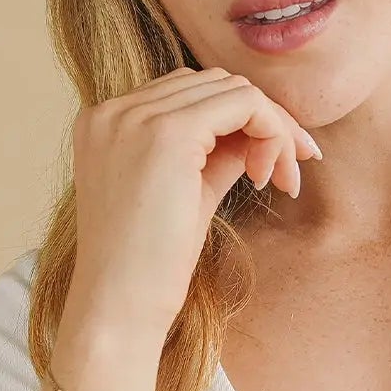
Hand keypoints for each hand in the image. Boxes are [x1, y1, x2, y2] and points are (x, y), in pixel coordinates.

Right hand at [67, 66, 323, 345]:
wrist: (120, 306)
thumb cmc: (150, 264)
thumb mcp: (186, 191)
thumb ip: (216, 151)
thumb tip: (262, 129)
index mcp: (104, 122)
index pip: (187, 93)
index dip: (238, 123)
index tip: (267, 168)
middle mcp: (113, 110)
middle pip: (213, 84)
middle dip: (263, 122)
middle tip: (285, 174)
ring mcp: (135, 117)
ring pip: (234, 90)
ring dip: (272, 129)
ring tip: (279, 179)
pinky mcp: (166, 133)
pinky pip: (245, 104)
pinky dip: (272, 132)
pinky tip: (268, 175)